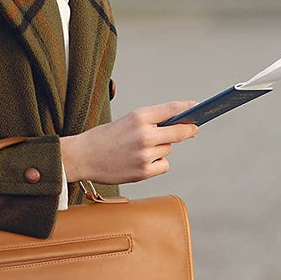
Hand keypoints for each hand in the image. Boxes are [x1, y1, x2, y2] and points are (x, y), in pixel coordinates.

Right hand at [60, 100, 199, 184]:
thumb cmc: (104, 138)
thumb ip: (151, 122)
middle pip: (180, 132)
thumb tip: (179, 125)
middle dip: (188, 130)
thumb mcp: (127, 121)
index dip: (188, 109)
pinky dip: (157, 164)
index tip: (198, 108)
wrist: (82, 157)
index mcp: (138, 117)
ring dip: (161, 149)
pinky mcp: (144, 171)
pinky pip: (163, 165)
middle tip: (193, 129)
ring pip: (168, 149)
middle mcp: (144, 134)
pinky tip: (140, 162)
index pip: (172, 109)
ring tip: (139, 150)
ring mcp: (145, 154)